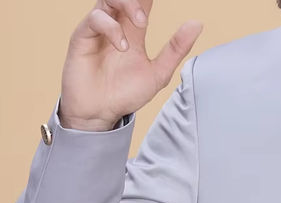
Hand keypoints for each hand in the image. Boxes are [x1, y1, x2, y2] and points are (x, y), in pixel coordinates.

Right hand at [58, 1, 202, 130]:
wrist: (101, 114)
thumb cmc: (125, 94)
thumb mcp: (158, 73)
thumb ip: (176, 49)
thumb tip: (197, 24)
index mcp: (133, 31)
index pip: (143, 2)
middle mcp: (115, 25)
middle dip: (138, 0)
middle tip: (147, 16)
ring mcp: (98, 29)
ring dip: (127, 4)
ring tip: (141, 23)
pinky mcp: (83, 36)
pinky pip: (96, 19)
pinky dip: (111, 28)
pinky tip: (123, 46)